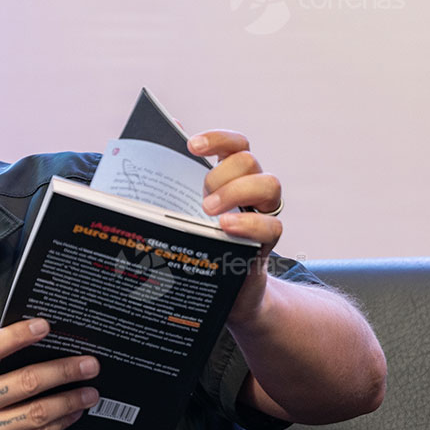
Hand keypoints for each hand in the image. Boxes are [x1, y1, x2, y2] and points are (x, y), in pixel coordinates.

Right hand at [0, 318, 99, 429]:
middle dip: (64, 370)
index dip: (18, 335)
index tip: (45, 326)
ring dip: (71, 398)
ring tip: (90, 390)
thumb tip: (28, 350)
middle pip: (26, 381)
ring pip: (39, 411)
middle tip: (88, 364)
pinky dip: (61, 422)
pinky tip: (73, 413)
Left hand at [189, 129, 282, 323]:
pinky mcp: (266, 242)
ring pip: (270, 184)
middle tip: (198, 197)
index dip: (217, 139)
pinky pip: (272, 225)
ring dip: (236, 191)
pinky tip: (225, 227)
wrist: (217, 290)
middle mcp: (250, 189)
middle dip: (220, 173)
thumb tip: (157, 140)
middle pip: (248, 160)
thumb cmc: (195, 241)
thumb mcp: (180, 211)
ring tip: (208, 211)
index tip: (191, 146)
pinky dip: (248, 223)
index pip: (235, 144)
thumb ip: (172, 179)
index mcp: (229, 176)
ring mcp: (261, 213)